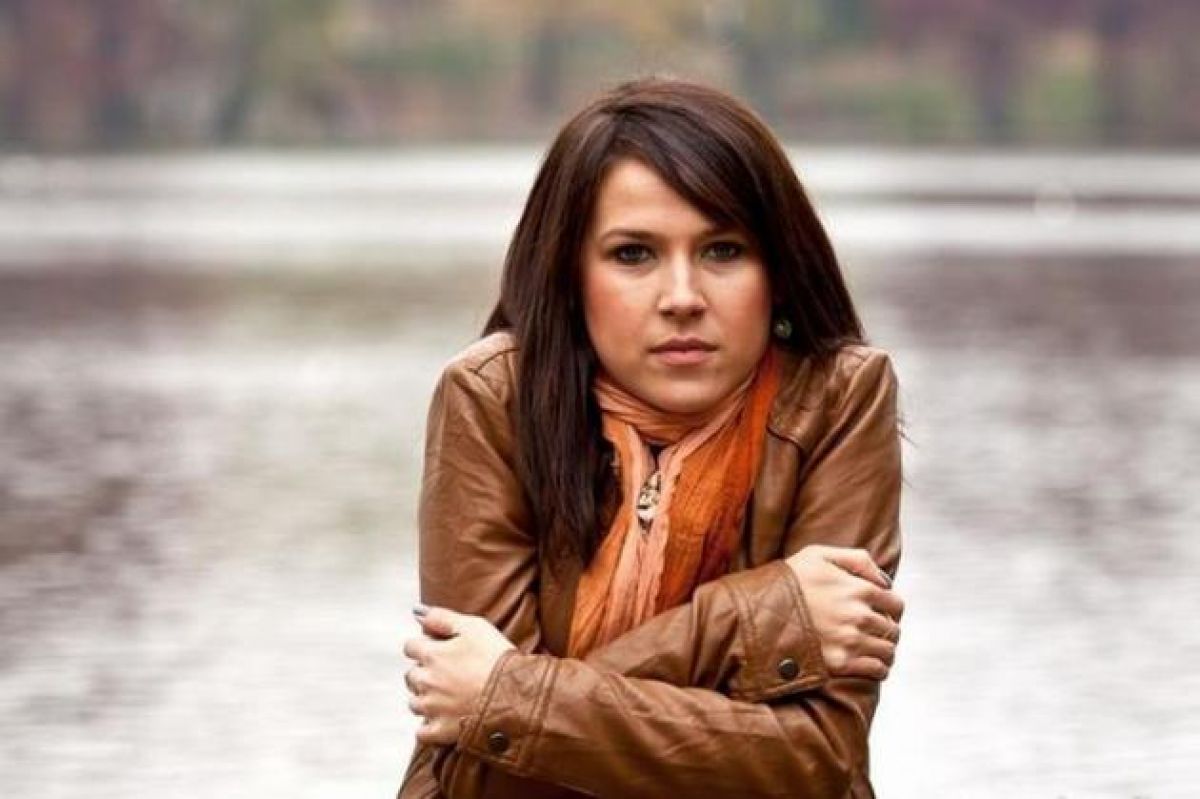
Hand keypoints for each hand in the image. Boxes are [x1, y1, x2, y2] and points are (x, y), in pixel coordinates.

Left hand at [402, 606, 515, 745]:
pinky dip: (429, 727)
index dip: (425, 646)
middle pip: (411, 675)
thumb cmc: (497, 658)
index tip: (440, 650)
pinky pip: (422, 732)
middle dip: (424, 673)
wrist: (514, 695)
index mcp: (431, 655)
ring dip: (426, 699)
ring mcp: (431, 708)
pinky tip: (444, 719)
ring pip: (414, 703)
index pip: (410, 647)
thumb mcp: (474, 626)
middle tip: (449, 673)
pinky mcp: (440, 731)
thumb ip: (442, 617)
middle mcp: (426, 681)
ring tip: (450, 696)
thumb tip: (417, 612)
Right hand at [785, 545, 903, 680]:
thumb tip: (884, 580)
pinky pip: (876, 670)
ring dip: (885, 651)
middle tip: (876, 632)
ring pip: (888, 651)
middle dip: (887, 630)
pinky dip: (879, 669)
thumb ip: (857, 559)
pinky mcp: (840, 664)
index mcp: (859, 589)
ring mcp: (850, 641)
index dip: (892, 609)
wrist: (758, 612)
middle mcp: (859, 616)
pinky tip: (872, 665)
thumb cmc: (786, 581)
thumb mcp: (818, 554)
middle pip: (893, 629)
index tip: (883, 613)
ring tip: (875, 650)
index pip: (896, 604)